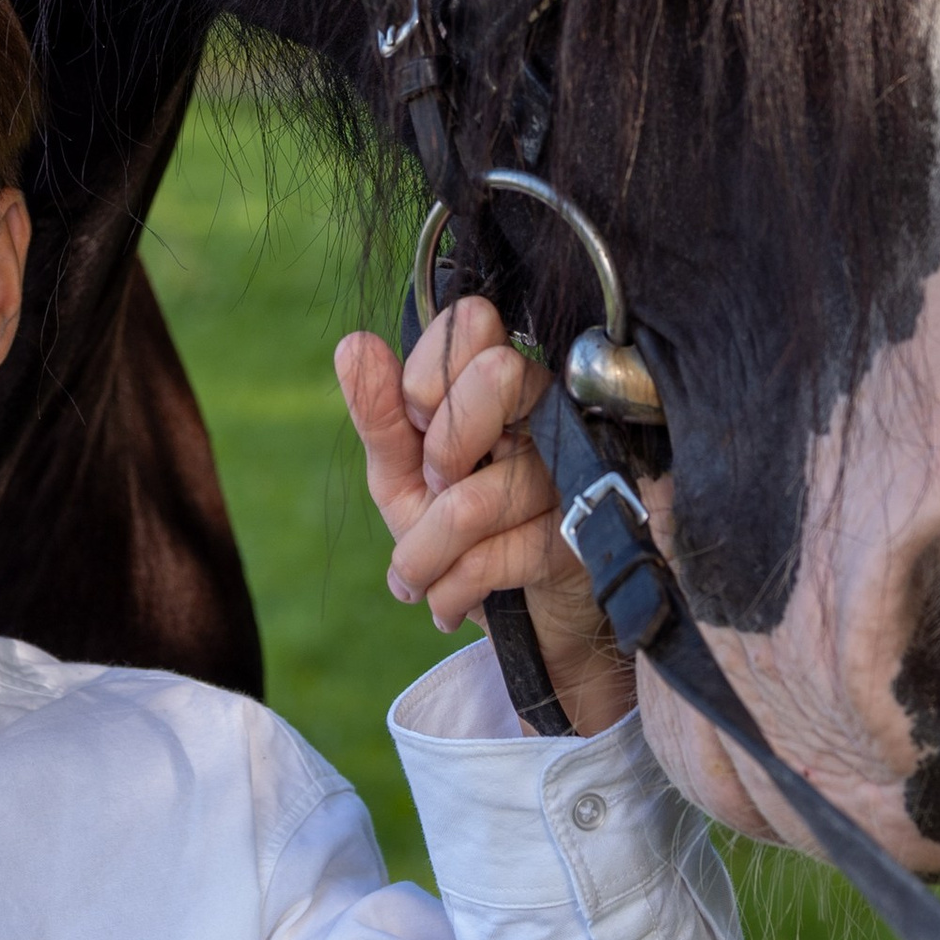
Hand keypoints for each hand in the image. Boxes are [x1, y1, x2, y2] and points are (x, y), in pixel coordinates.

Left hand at [334, 296, 638, 738]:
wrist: (521, 618)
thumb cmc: (457, 529)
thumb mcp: (401, 474)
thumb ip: (379, 413)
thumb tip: (354, 344)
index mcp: (500, 379)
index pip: (472, 321)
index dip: (428, 378)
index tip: (416, 424)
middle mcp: (549, 409)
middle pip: (500, 374)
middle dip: (444, 447)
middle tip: (434, 487)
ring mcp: (575, 469)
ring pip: (477, 496)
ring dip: (424, 553)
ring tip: (417, 576)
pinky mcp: (585, 534)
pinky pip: (499, 554)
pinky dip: (452, 589)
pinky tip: (449, 601)